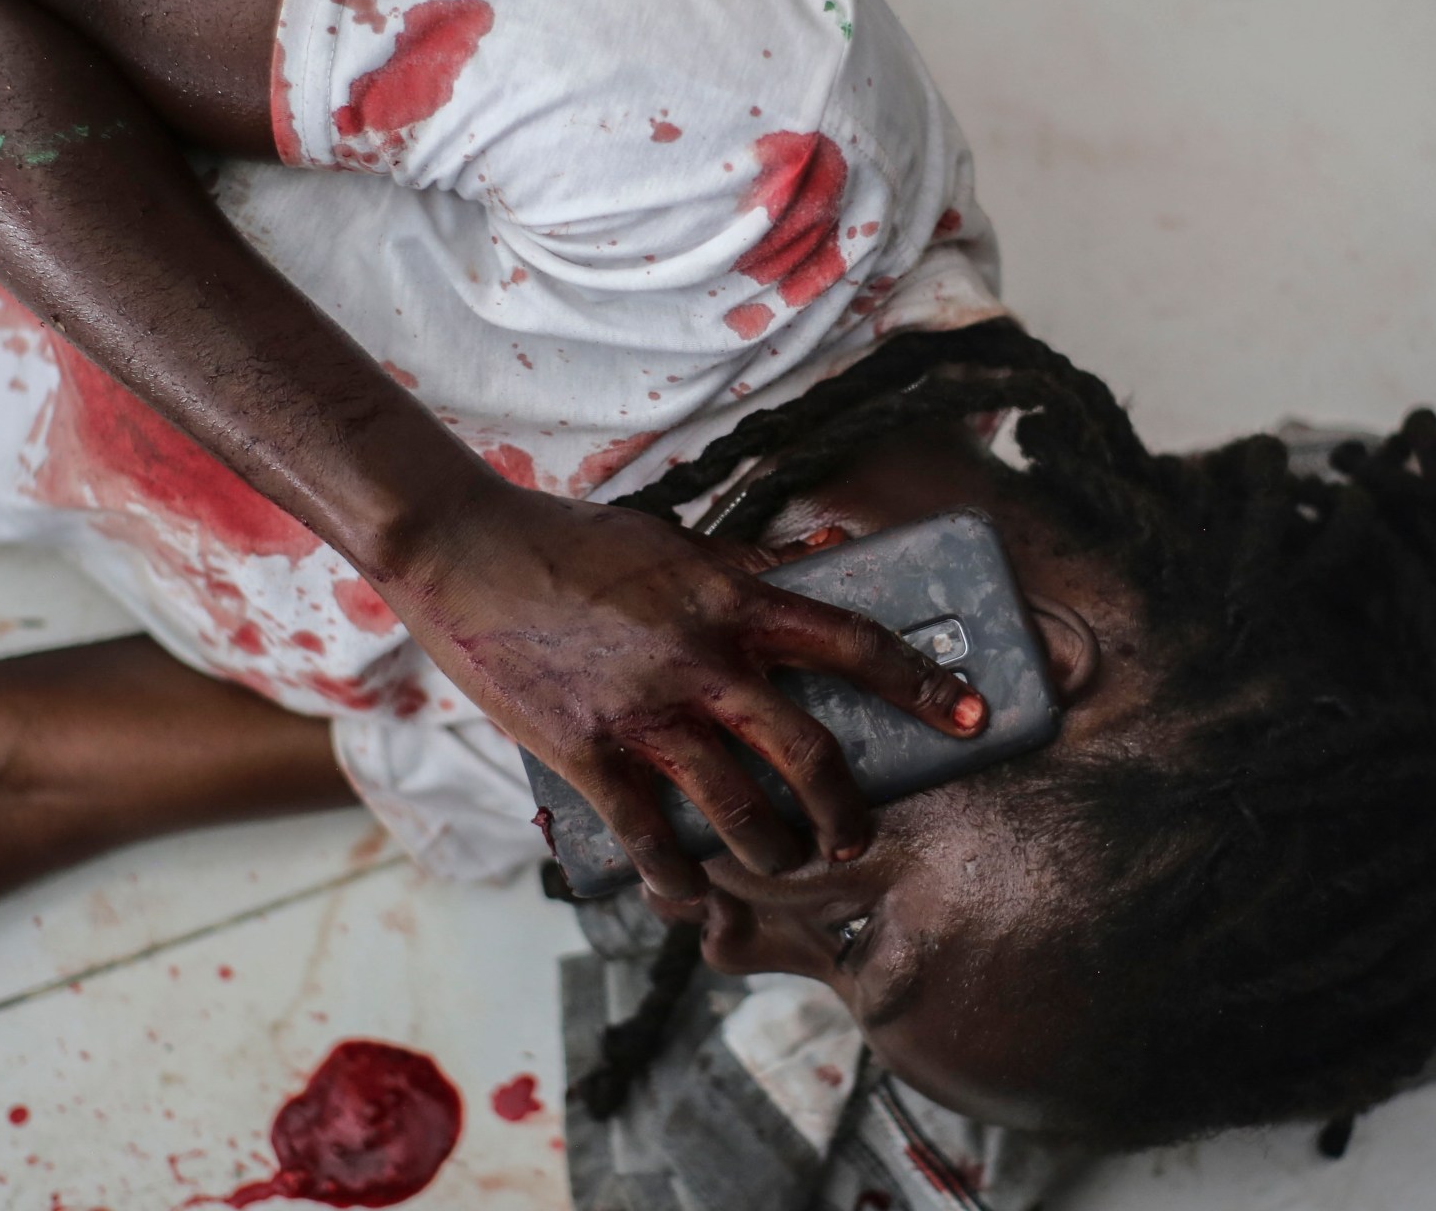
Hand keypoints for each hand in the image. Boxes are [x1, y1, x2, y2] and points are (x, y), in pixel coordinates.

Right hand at [381, 484, 986, 898]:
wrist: (463, 551)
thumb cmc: (574, 540)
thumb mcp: (675, 540)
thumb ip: (753, 558)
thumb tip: (832, 546)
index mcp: (729, 599)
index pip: (849, 640)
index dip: (919, 682)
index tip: (971, 714)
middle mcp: (700, 660)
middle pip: (807, 749)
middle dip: (847, 807)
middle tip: (858, 837)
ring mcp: (643, 712)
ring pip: (739, 807)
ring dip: (774, 851)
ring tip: (784, 864)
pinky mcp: (587, 753)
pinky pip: (652, 836)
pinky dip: (679, 878)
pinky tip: (691, 896)